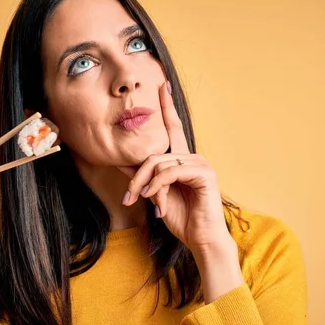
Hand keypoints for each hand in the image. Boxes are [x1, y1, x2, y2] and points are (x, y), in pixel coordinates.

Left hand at [118, 82, 235, 259]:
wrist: (200, 238)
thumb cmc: (181, 217)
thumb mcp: (155, 194)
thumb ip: (142, 175)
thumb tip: (120, 160)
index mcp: (183, 160)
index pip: (173, 128)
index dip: (167, 108)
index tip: (162, 86)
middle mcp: (193, 157)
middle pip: (156, 154)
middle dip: (138, 175)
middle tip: (129, 196)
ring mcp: (201, 164)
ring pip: (160, 163)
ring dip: (145, 184)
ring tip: (141, 201)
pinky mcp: (204, 174)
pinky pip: (171, 172)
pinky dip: (158, 185)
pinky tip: (154, 199)